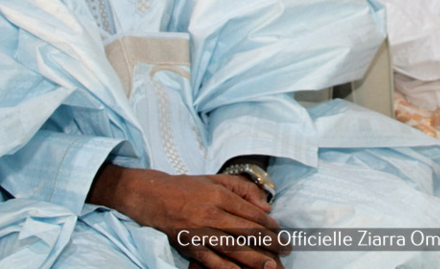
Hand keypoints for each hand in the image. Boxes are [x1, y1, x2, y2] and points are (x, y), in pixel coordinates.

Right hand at [88, 166, 288, 268]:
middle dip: (269, 242)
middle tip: (286, 249)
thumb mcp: (217, 180)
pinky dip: (226, 268)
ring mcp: (199, 232)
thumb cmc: (189, 187)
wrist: (154, 196)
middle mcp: (210, 214)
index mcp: (219, 196)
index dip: (269, 224)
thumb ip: (243, 190)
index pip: (251, 213)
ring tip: (271, 265)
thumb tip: (266, 206)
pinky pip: (210, 260)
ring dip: (253, 258)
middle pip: (245, 231)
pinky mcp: (188, 246)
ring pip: (231, 248)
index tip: (281, 231)